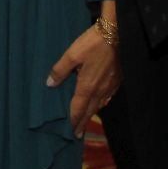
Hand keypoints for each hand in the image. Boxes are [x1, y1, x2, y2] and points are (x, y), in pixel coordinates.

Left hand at [48, 2, 119, 136]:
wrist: (118, 33)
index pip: (78, 109)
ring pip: (100, 105)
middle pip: (90, 111)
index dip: (74, 121)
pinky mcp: (117, 80)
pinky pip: (108, 97)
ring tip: (87, 120)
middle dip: (83, 123)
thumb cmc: (93, 43)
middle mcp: (100, 90)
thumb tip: (49, 85)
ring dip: (93, 114)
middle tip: (78, 134)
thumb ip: (60, 70)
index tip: (71, 133)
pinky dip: (102, 104)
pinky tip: (101, 103)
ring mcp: (110, 86)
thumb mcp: (72, 54)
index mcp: (87, 86)